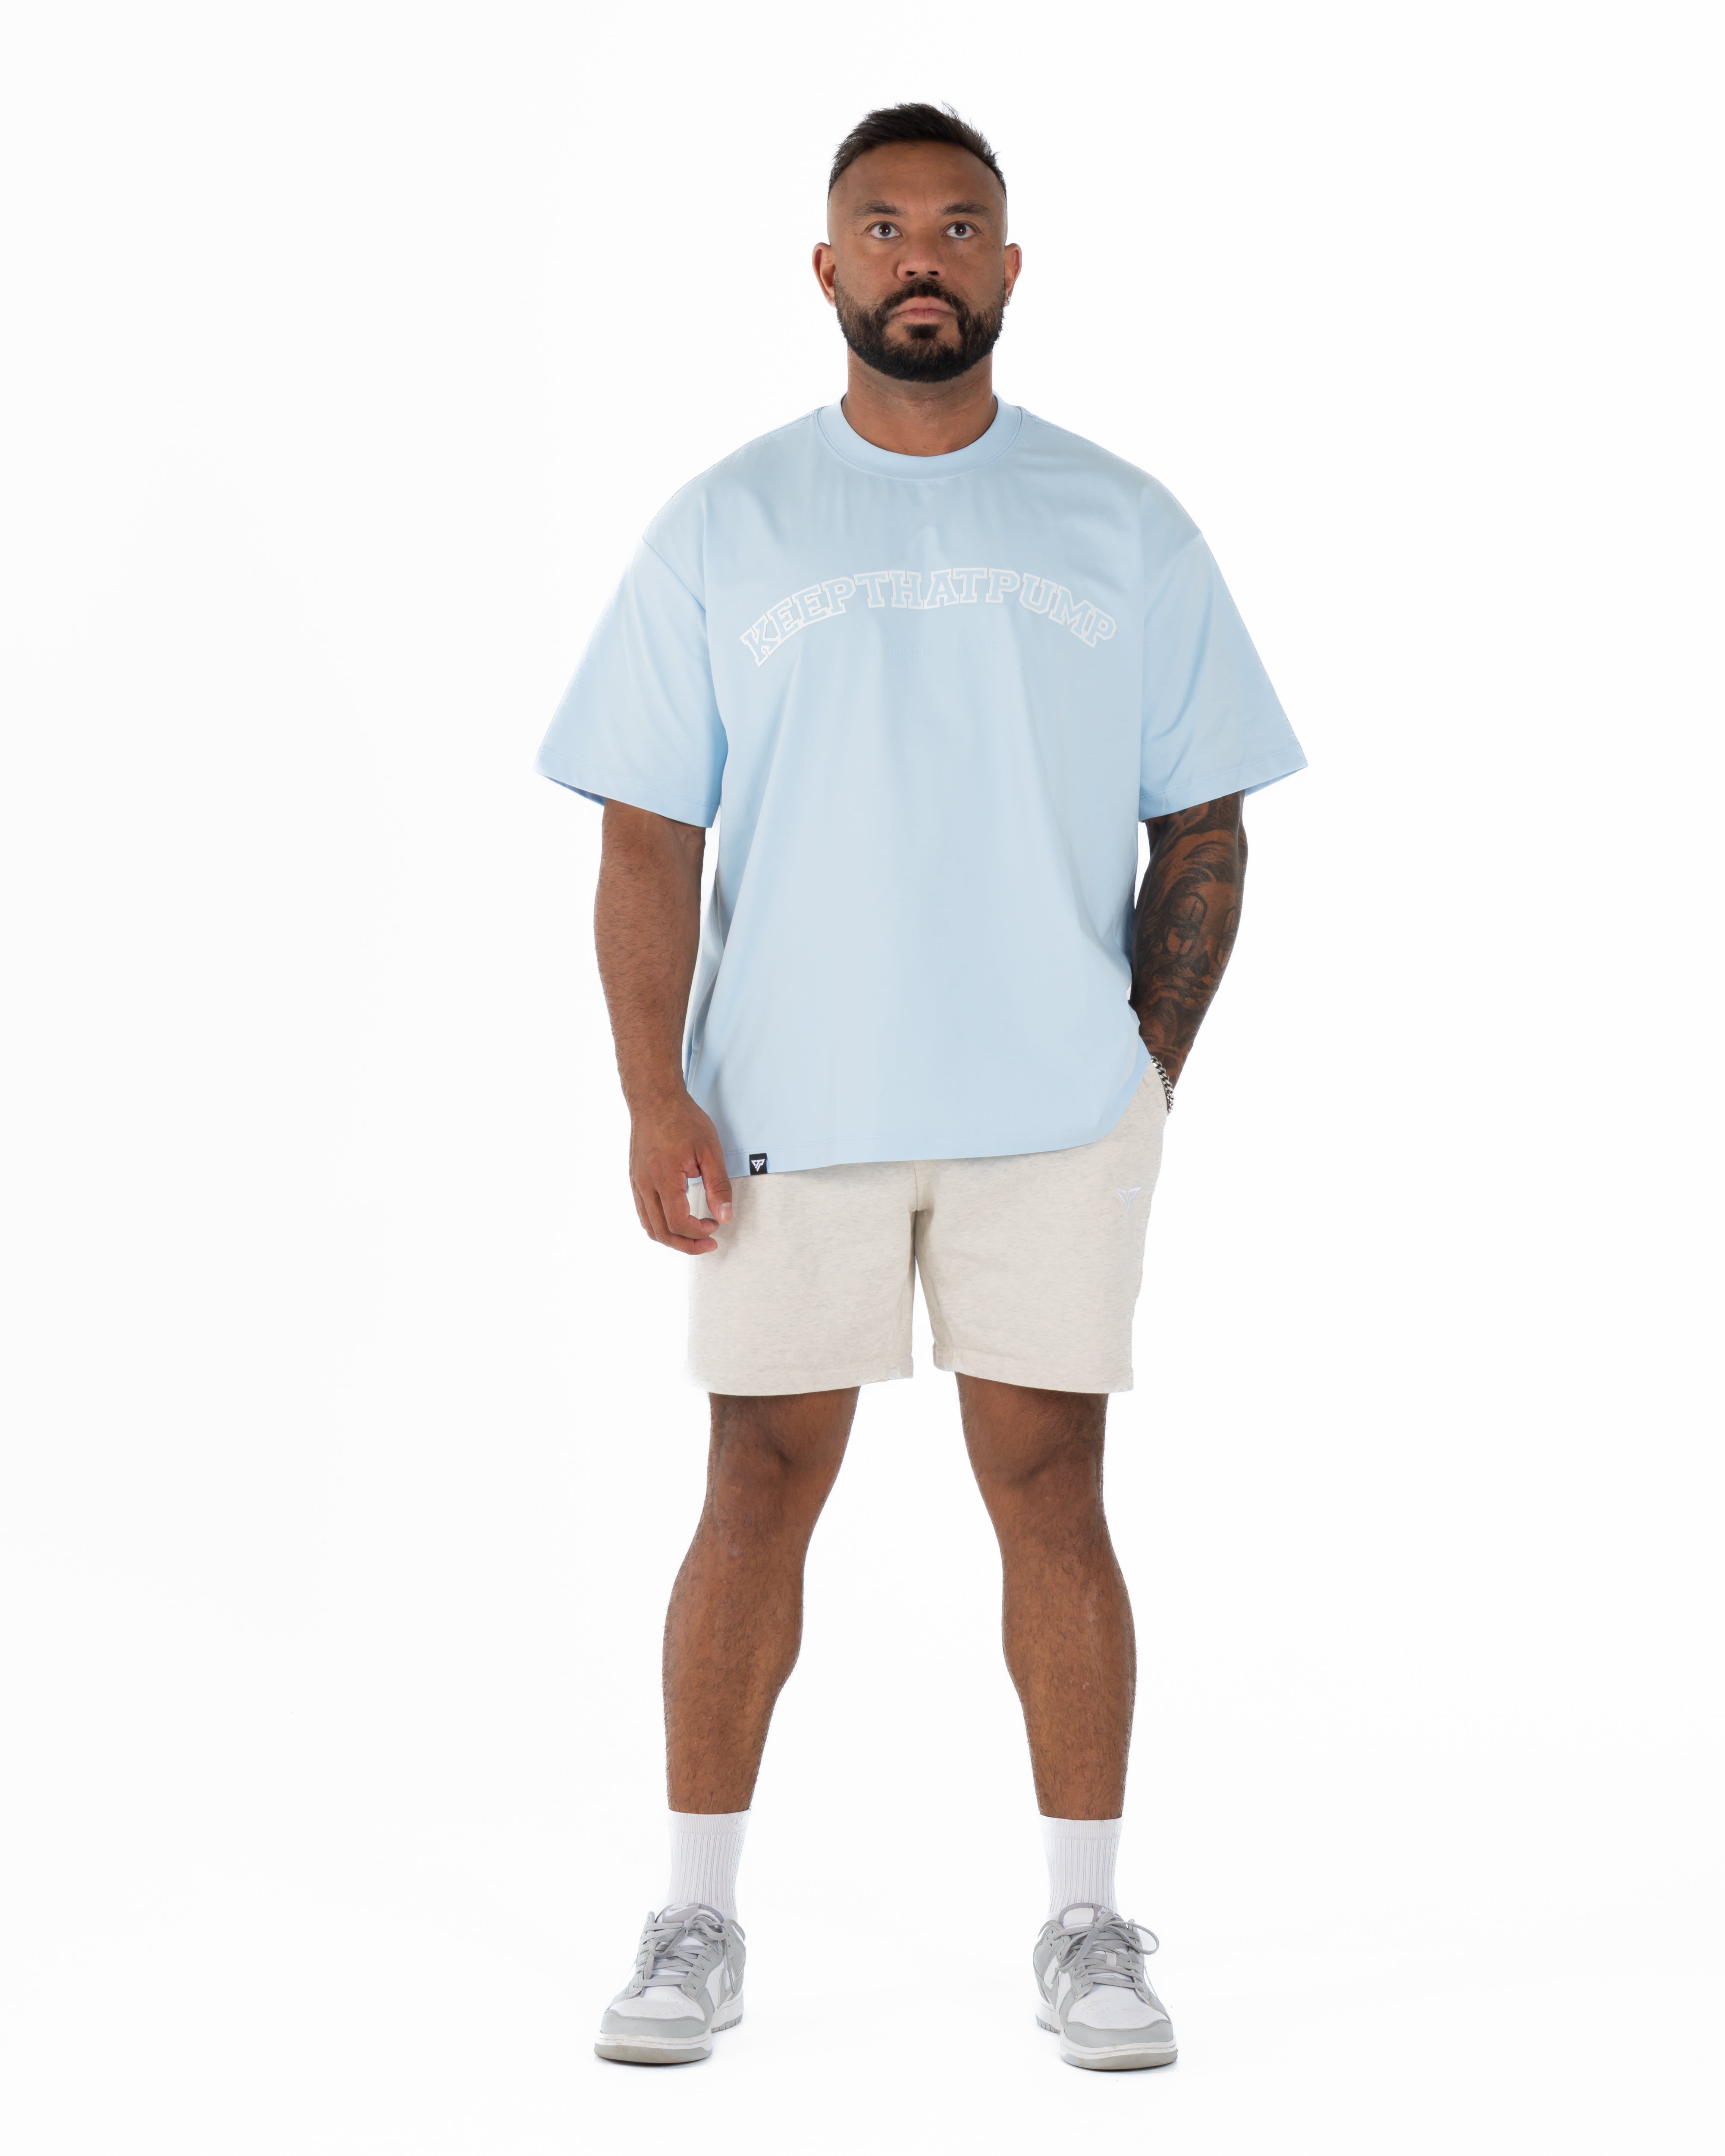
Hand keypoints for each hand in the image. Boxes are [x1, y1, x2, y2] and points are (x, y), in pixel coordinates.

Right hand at [627, 1090, 734, 1254]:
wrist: (654, 1099)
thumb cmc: (682, 1119)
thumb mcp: (709, 1150)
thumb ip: (718, 1185)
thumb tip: (725, 1216)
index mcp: (664, 1177)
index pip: (678, 1222)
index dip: (698, 1232)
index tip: (715, 1225)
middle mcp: (645, 1184)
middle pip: (661, 1232)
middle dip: (687, 1244)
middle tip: (709, 1242)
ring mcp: (637, 1183)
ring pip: (649, 1226)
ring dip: (673, 1239)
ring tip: (694, 1237)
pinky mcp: (635, 1180)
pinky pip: (644, 1213)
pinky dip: (660, 1225)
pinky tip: (677, 1222)